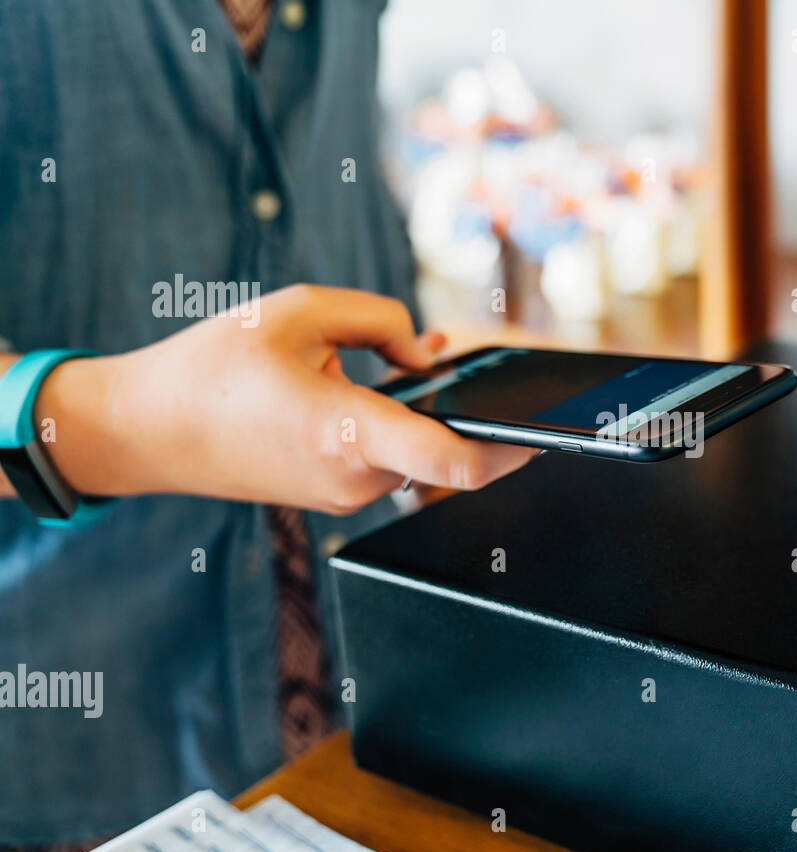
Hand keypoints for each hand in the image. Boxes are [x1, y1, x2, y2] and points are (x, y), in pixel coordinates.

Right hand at [33, 284, 536, 513]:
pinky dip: (404, 426)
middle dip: (481, 415)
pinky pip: (392, 459)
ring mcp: (347, 494)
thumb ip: (379, 320)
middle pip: (452, 455)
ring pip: (420, 454)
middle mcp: (357, 476)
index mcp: (349, 432)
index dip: (513, 448)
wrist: (148, 430)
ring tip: (423, 362)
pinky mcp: (336, 495)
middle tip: (509, 379)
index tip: (547, 430)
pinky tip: (393, 387)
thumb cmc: (215, 366)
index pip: (455, 460)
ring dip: (433, 414)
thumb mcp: (298, 310)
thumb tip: (430, 353)